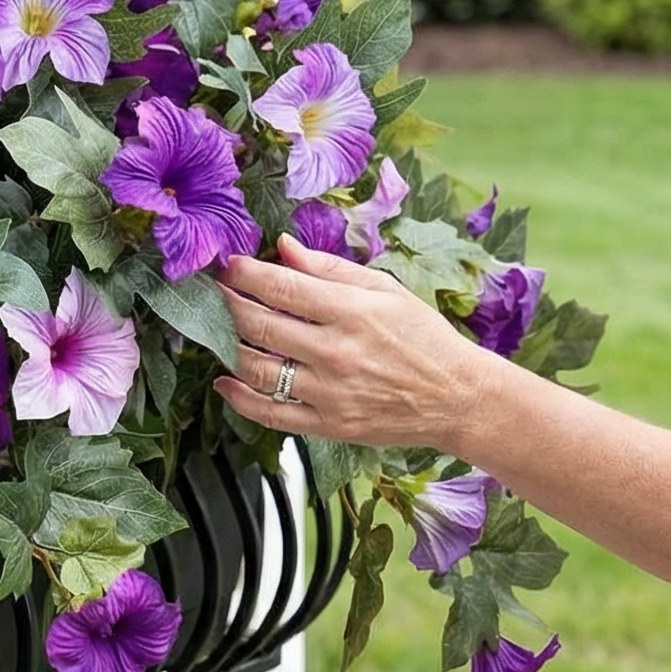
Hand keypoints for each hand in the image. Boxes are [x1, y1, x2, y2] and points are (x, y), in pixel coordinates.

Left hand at [215, 235, 483, 450]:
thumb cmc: (424, 338)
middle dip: (226, 304)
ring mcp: (329, 393)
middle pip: (259, 324)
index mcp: (352, 312)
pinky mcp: (327, 425)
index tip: (228, 265)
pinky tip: (225, 382)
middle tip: (213, 293)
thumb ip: (329, 268)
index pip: (281, 287)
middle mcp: (336, 352)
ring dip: (226, 347)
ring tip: (217, 331)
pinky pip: (269, 413)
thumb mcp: (385, 290)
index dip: (245, 273)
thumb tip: (284, 246)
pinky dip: (238, 398)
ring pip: (256, 369)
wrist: (457, 398)